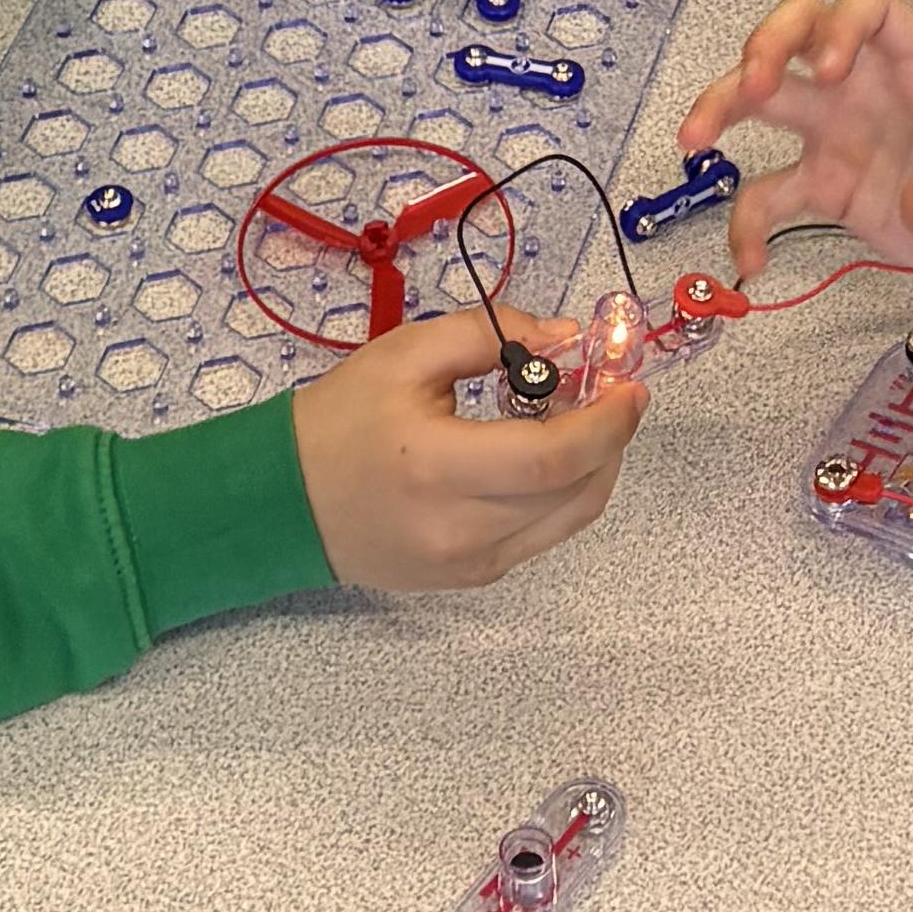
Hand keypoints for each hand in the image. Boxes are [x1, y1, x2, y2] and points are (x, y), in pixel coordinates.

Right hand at [287, 304, 646, 589]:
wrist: (282, 501)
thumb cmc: (339, 420)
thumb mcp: (404, 354)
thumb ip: (490, 334)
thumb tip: (566, 339)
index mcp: (437, 467)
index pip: (551, 457)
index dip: (606, 423)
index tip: (630, 385)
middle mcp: (459, 529)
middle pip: (574, 493)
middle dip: (611, 440)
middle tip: (614, 394)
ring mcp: (467, 564)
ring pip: (567, 520)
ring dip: (594, 468)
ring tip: (586, 419)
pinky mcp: (469, 577)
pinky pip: (539, 535)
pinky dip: (561, 494)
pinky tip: (547, 456)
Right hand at [680, 0, 912, 289]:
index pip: (870, 5)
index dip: (842, 22)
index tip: (828, 71)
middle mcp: (868, 85)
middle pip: (802, 32)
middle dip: (766, 48)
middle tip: (751, 86)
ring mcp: (841, 132)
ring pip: (767, 97)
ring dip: (724, 107)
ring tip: (691, 141)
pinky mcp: (827, 186)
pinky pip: (771, 193)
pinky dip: (750, 222)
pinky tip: (751, 262)